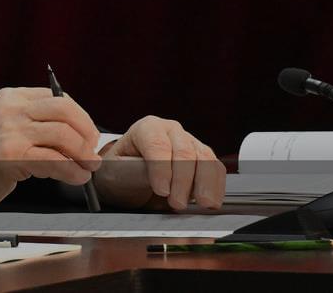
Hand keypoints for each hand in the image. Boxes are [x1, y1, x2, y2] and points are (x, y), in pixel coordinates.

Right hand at [0, 87, 100, 211]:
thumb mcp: (3, 123)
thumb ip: (31, 122)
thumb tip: (75, 135)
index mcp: (11, 98)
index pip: (58, 98)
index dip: (81, 117)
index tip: (88, 134)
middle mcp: (12, 110)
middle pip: (66, 111)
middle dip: (87, 132)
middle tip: (92, 151)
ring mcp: (11, 132)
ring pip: (64, 135)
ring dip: (83, 154)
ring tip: (87, 167)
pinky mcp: (12, 156)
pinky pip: (54, 161)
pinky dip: (72, 171)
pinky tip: (76, 177)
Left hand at [93, 115, 224, 210]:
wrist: (129, 174)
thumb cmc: (121, 170)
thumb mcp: (116, 169)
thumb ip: (130, 171)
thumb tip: (148, 178)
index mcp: (147, 128)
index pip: (157, 144)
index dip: (161, 168)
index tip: (161, 190)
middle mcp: (171, 131)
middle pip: (184, 152)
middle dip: (182, 180)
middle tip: (177, 203)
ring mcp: (189, 142)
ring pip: (205, 158)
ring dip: (204, 184)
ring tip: (201, 203)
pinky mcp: (203, 157)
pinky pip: (216, 168)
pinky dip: (217, 186)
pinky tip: (212, 201)